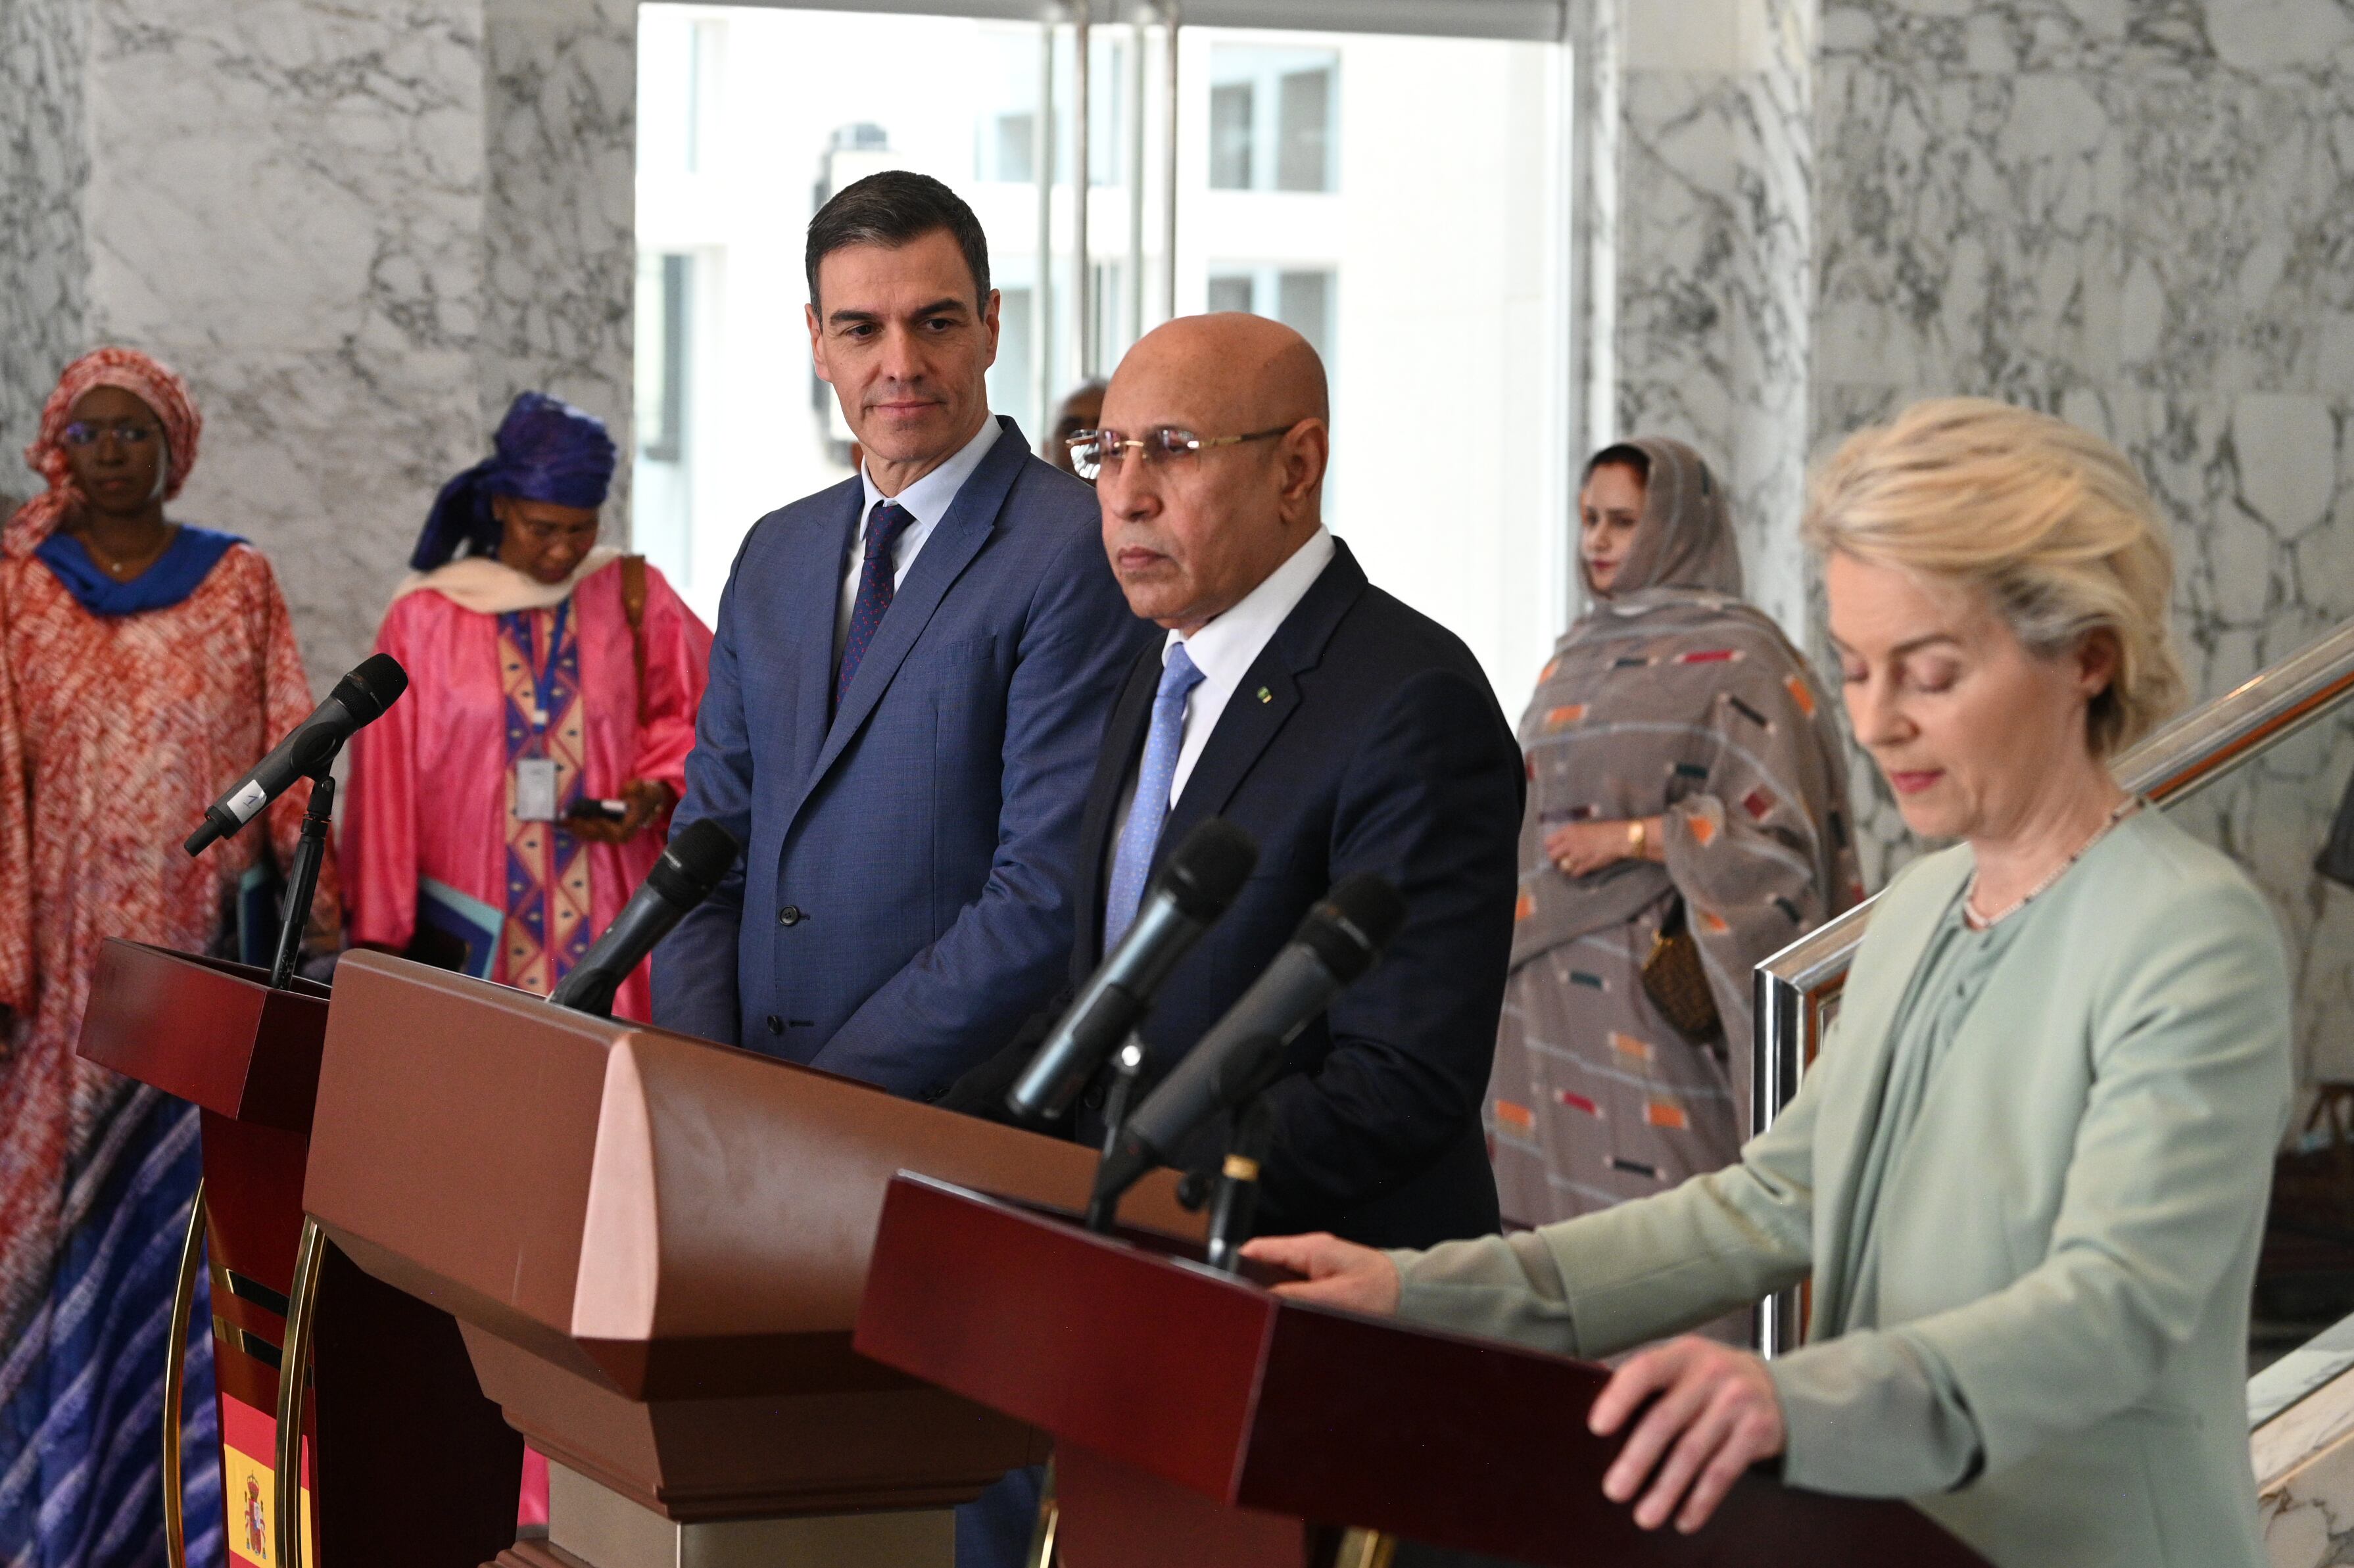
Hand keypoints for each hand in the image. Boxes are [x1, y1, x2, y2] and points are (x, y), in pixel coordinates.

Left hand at [567, 779, 674, 844]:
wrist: (641, 802)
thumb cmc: (641, 795)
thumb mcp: (642, 789)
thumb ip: (636, 788)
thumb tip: (626, 791)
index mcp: (631, 825)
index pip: (619, 833)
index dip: (607, 828)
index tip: (597, 817)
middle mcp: (620, 833)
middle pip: (601, 837)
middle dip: (586, 829)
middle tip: (574, 819)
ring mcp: (610, 834)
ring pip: (592, 836)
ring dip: (577, 829)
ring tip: (565, 820)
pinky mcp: (601, 832)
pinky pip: (587, 833)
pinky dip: (576, 828)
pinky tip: (565, 822)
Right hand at [1240, 1233, 1401, 1314]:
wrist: (1415, 1294)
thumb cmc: (1381, 1292)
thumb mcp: (1336, 1298)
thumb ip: (1297, 1296)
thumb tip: (1262, 1301)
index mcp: (1310, 1248)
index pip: (1258, 1249)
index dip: (1237, 1266)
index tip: (1226, 1290)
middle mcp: (1310, 1252)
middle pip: (1265, 1264)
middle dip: (1252, 1285)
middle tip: (1242, 1311)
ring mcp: (1317, 1264)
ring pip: (1278, 1276)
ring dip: (1270, 1294)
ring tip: (1260, 1317)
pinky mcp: (1325, 1278)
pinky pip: (1295, 1285)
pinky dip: (1286, 1298)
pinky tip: (1284, 1315)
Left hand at [1546, 819, 1630, 875]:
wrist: (1619, 837)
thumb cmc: (1604, 830)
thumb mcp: (1584, 827)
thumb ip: (1571, 834)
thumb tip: (1562, 843)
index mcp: (1569, 831)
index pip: (1549, 842)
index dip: (1551, 847)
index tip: (1555, 850)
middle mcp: (1570, 843)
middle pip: (1552, 856)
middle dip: (1555, 859)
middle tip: (1561, 860)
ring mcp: (1578, 855)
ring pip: (1563, 867)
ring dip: (1566, 868)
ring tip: (1572, 866)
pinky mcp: (1586, 865)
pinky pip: (1574, 873)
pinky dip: (1576, 873)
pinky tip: (1580, 870)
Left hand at [1590, 1336, 1784, 1533]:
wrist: (1774, 1388)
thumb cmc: (1708, 1383)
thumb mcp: (1683, 1368)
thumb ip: (1648, 1384)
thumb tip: (1597, 1419)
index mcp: (1683, 1354)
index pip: (1645, 1370)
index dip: (1619, 1398)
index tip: (1597, 1428)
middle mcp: (1711, 1373)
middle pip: (1665, 1420)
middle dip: (1636, 1460)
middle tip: (1614, 1491)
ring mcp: (1738, 1401)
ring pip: (1692, 1453)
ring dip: (1665, 1490)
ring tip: (1644, 1516)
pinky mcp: (1758, 1430)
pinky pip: (1723, 1472)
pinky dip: (1700, 1500)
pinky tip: (1684, 1519)